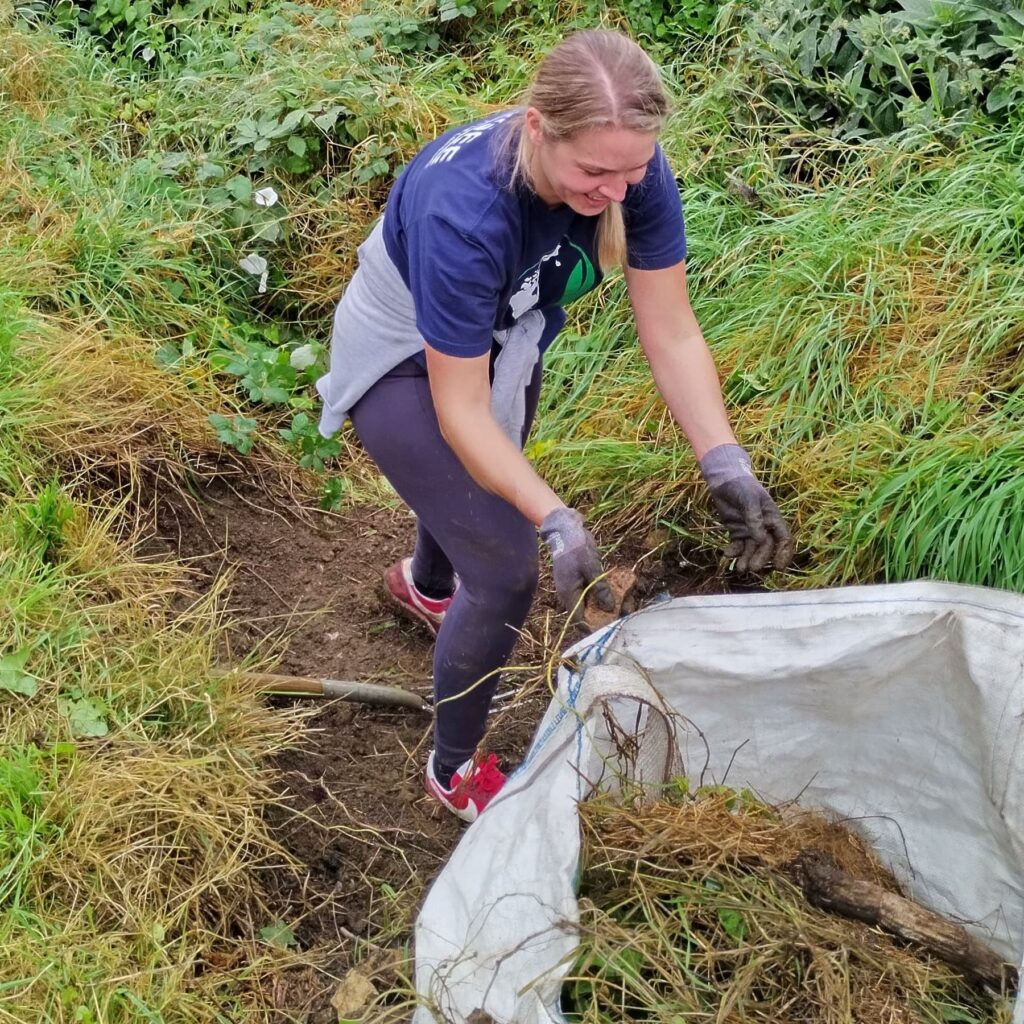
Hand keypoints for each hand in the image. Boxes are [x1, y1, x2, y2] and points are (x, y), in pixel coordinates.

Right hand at [539, 507, 614, 623]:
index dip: (592, 627)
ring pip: (590, 602)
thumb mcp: (591, 568)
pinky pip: (591, 591)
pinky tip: (616, 591)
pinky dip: (602, 593)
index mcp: (569, 594)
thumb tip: (609, 608)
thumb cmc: (576, 549)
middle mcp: (570, 594)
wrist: (566, 530)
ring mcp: (575, 586)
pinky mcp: (580, 579)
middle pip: (585, 613)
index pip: (579, 620)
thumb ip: (600, 589)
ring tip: (623, 603)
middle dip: (603, 615)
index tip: (609, 628)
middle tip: (621, 614)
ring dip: (604, 604)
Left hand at [699, 444, 793, 572]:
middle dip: (761, 558)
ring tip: (740, 569)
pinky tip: (728, 555)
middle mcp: (763, 526)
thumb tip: (761, 539)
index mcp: (772, 518)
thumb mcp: (749, 499)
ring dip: (747, 559)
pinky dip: (734, 551)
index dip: (783, 553)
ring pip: (751, 549)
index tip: (778, 567)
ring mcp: (750, 530)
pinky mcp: (736, 531)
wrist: (724, 480)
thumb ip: (754, 518)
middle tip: (752, 568)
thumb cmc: (741, 486)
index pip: (783, 539)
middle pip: (766, 547)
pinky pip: (737, 545)